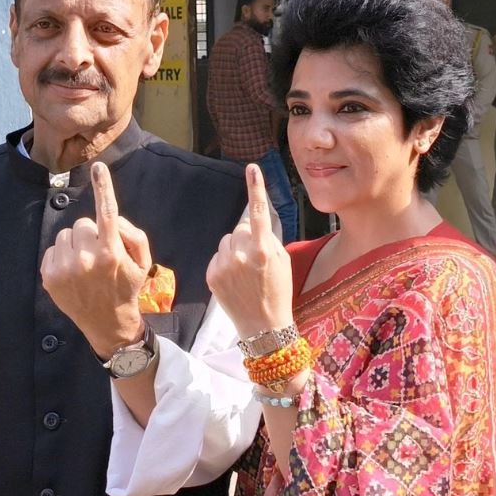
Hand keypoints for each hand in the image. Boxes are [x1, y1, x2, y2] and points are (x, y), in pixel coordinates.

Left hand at [41, 161, 150, 355]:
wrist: (108, 324)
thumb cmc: (126, 288)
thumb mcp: (143, 262)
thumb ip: (132, 234)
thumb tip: (111, 219)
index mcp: (111, 252)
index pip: (106, 212)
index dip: (103, 187)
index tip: (98, 167)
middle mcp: (86, 259)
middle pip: (82, 224)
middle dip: (91, 235)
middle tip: (99, 255)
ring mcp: (65, 269)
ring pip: (66, 236)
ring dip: (75, 246)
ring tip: (85, 266)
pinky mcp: (50, 277)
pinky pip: (53, 249)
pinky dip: (62, 258)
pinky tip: (73, 274)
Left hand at [206, 163, 293, 336]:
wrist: (263, 326)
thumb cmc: (278, 292)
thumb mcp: (283, 262)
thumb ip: (268, 239)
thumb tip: (253, 223)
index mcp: (263, 250)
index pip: (258, 212)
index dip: (256, 188)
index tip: (252, 168)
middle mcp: (241, 255)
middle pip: (239, 229)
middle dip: (247, 238)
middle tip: (256, 260)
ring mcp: (223, 266)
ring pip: (226, 241)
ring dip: (234, 250)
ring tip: (245, 272)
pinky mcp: (211, 275)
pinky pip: (217, 256)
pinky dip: (225, 263)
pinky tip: (235, 280)